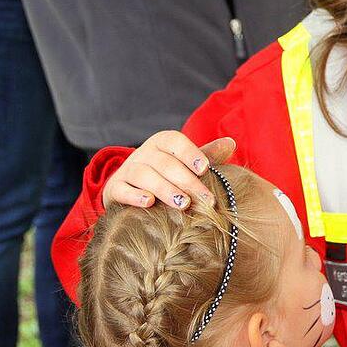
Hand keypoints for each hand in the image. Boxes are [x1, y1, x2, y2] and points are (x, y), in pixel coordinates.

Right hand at [102, 131, 235, 209]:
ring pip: (144, 175)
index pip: (176, 142)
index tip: (206, 169)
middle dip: (187, 181)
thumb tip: (231, 142)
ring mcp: (128, 170)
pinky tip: (149, 203)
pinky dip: (135, 196)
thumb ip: (206, 155)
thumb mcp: (185, 163)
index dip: (191, 153)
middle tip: (206, 200)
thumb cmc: (167, 174)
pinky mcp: (115, 188)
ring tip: (183, 204)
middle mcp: (144, 153)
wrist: (130, 188)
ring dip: (165, 189)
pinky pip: (122, 190)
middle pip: (165, 163)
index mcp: (162, 142)